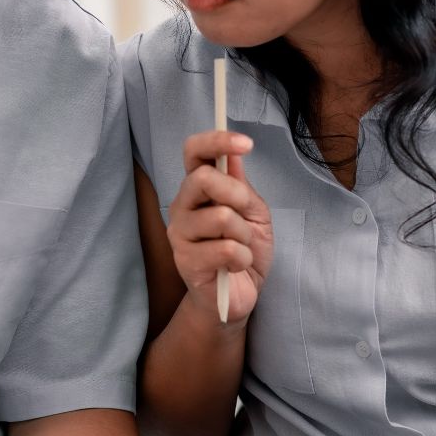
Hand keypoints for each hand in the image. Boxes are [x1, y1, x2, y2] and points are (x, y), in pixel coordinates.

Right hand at [167, 131, 273, 326]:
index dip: (217, 141)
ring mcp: (180, 234)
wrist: (240, 294)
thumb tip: (233, 154)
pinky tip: (236, 266)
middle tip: (245, 213)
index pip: (193, 152)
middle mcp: (182, 206)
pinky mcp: (185, 261)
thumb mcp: (254, 213)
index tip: (246, 143)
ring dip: (244, 235)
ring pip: (221, 217)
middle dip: (236, 194)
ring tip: (241, 248)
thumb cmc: (245, 250)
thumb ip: (242, 186)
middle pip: (202, 178)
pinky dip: (243, 258)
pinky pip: (227, 249)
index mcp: (198, 189)